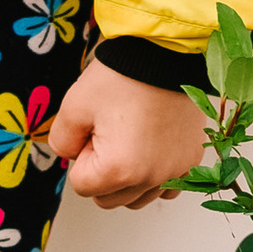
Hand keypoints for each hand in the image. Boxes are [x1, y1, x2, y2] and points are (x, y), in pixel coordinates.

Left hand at [49, 57, 206, 209]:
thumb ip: (61, 142)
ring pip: (137, 198)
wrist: (164, 52)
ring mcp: (175, 171)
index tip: (94, 129)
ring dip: (127, 178)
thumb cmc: (121, 76)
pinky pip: (166, 187)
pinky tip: (150, 149)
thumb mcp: (73, 106)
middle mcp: (152, 178)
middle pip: (108, 198)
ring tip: (129, 138)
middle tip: (108, 133)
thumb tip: (73, 156)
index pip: (81, 186)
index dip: (82, 155)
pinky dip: (155, 176)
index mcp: (120, 169)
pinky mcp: (191, 160)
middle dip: (101, 172)